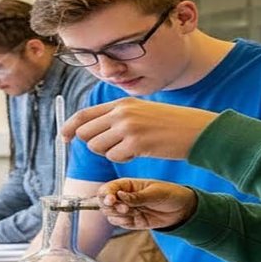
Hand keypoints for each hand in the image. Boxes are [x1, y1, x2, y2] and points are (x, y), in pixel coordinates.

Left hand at [59, 98, 217, 161]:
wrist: (195, 130)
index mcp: (121, 102)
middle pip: (86, 133)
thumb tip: (90, 129)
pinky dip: (123, 159)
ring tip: (130, 148)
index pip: (84, 114)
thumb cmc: (170, 123)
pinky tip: (138, 152)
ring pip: (98, 147)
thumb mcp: (141, 111)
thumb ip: (117, 116)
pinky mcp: (136, 143)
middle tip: (113, 147)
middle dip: (94, 144)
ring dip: (110, 153)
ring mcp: (128, 127)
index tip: (64, 138)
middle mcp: (121, 112)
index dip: (70, 128)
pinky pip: (114, 157)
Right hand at [98, 179, 197, 229]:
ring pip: (110, 214)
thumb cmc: (169, 194)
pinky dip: (123, 223)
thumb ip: (137, 197)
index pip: (108, 188)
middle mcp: (124, 197)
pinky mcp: (132, 221)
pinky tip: (135, 218)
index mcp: (127, 185)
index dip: (106, 194)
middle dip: (112, 207)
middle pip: (104, 203)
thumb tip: (119, 196)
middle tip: (126, 208)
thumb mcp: (155, 193)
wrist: (182, 209)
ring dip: (119, 215)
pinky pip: (120, 223)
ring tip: (134, 212)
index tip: (112, 199)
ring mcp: (127, 209)